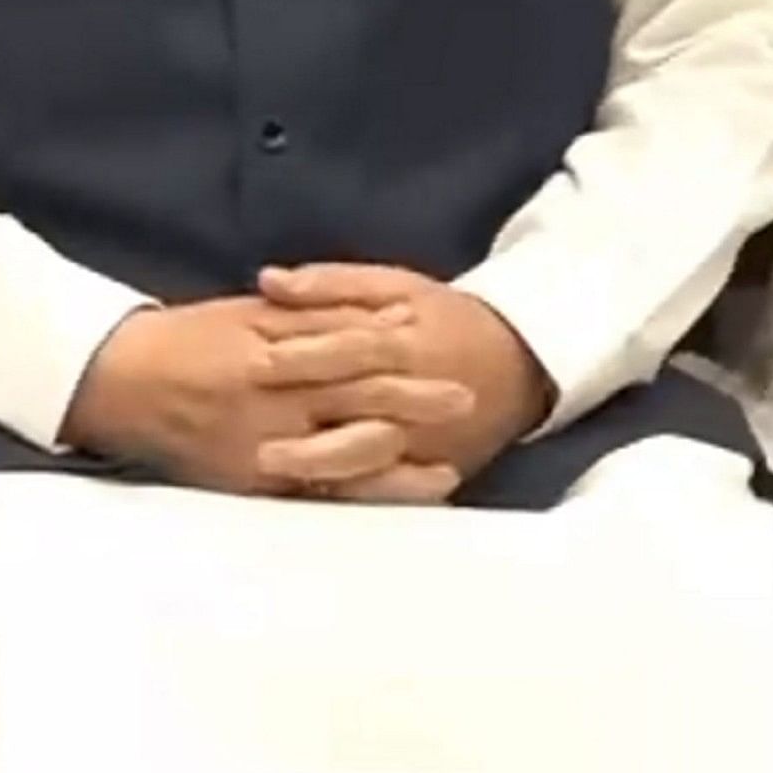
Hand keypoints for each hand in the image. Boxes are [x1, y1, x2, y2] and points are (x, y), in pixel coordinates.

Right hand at [57, 297, 480, 500]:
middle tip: (466, 397)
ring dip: (399, 456)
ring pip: (345, 454)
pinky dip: (362, 491)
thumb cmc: (177, 341)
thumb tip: (370, 319)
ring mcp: (258, 446)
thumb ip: (302, 317)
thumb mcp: (237, 314)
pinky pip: (316, 492)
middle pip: (356, 400)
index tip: (431, 340)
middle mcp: (266, 402)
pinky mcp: (248, 480)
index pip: (344, 346)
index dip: (392, 345)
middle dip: (415, 399)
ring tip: (447, 458)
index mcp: (263, 352)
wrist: (110, 382)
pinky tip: (395, 492)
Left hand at [251, 263, 554, 493]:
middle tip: (254, 429)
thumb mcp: (394, 285)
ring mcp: (429, 437)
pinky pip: (391, 485)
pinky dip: (350, 489)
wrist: (519, 363)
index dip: (308, 356)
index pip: (354, 348)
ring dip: (324, 462)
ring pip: (374, 455)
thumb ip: (329, 283)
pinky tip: (305, 492)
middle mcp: (420, 395)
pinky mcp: (434, 467)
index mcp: (409, 343)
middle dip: (309, 421)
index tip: (259, 362)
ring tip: (268, 465)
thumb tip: (268, 281)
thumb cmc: (441, 318)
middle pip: (362, 410)